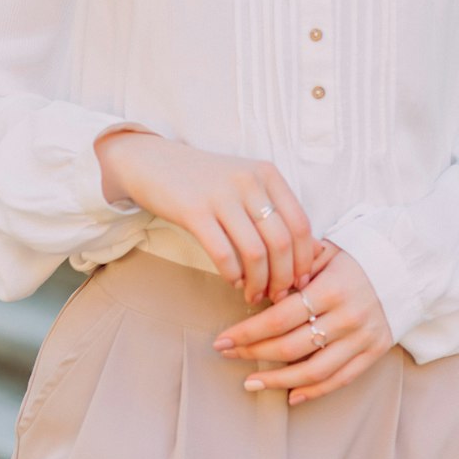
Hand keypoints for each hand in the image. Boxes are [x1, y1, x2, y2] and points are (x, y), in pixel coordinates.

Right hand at [93, 129, 323, 306]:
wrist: (155, 162)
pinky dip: (232, 275)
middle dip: (283, 278)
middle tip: (277, 296)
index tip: (300, 282)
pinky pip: (224, 255)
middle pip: (281, 242)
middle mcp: (248, 181)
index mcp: (267, 173)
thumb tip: (302, 258)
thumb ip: (271, 210)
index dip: (304, 260)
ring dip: (259, 283)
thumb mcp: (244, 183)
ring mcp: (221, 195)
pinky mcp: (194, 211)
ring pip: (255, 253)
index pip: (300, 224)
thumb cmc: (206, 181)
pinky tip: (232, 281)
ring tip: (253, 294)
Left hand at [211, 239, 392, 404]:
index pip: (281, 317)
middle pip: (291, 345)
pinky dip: (313, 391)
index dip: (249, 331)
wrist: (407, 267)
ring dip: (278, 380)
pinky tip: (290, 395)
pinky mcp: (373, 353)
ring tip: (250, 382)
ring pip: (313, 370)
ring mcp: (360, 339)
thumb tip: (265, 288)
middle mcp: (346, 317)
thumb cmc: (358, 256)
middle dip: (254, 353)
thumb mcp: (327, 250)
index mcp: (331, 288)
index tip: (224, 338)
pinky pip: (339, 380)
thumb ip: (296, 267)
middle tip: (227, 354)